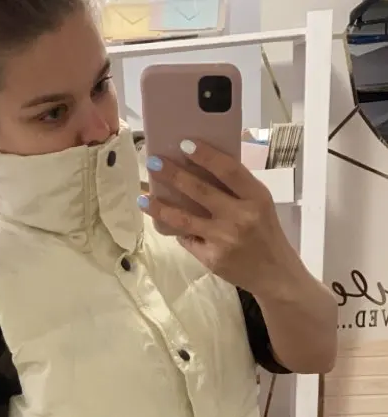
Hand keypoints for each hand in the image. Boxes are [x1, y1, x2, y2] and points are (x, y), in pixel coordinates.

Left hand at [140, 139, 297, 297]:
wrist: (274, 273)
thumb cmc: (265, 232)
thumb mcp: (261, 204)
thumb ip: (238, 188)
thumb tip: (201, 166)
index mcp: (256, 198)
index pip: (228, 170)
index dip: (206, 155)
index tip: (184, 144)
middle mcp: (240, 217)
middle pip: (200, 191)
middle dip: (173, 175)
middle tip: (152, 163)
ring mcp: (224, 239)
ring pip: (184, 219)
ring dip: (160, 207)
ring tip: (143, 197)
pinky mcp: (212, 258)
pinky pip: (188, 239)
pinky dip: (177, 229)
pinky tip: (165, 221)